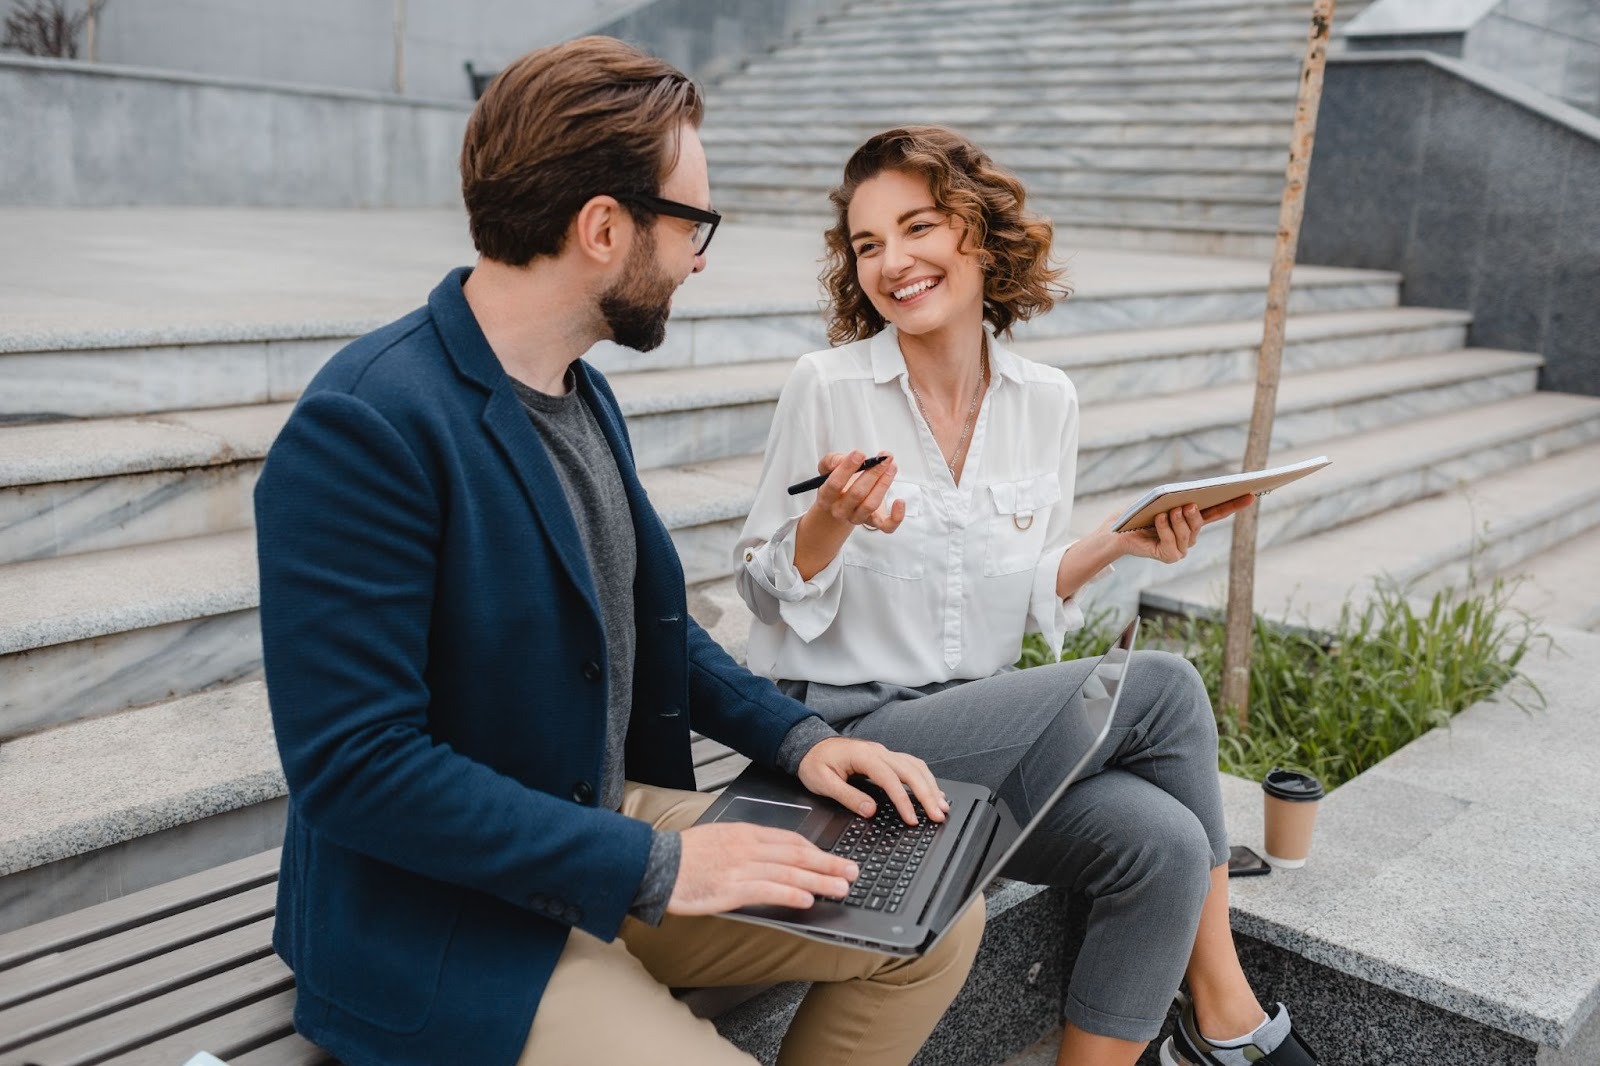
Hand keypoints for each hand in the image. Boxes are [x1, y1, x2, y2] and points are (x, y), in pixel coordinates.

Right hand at [668, 821, 858, 915]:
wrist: (656, 863)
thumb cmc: (684, 856)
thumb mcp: (719, 839)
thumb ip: (746, 846)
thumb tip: (772, 859)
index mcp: (746, 833)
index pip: (791, 840)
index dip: (817, 851)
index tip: (835, 859)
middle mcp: (748, 846)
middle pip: (797, 854)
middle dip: (829, 864)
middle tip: (852, 872)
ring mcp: (741, 866)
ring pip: (789, 872)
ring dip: (819, 880)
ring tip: (841, 888)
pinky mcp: (731, 887)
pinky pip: (767, 890)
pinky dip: (790, 894)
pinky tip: (807, 900)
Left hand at [797, 736, 949, 826]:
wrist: (809, 744)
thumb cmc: (814, 762)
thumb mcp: (823, 782)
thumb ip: (847, 796)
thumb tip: (869, 810)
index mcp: (863, 756)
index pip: (890, 779)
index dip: (903, 800)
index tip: (911, 819)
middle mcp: (878, 751)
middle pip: (911, 770)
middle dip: (927, 794)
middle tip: (938, 815)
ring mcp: (884, 753)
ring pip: (915, 766)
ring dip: (931, 786)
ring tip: (941, 806)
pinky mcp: (885, 757)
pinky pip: (911, 765)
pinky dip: (925, 778)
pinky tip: (932, 791)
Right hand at [810, 450, 905, 533]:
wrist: (841, 502)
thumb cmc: (837, 481)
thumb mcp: (828, 467)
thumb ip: (831, 461)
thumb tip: (842, 460)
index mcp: (826, 497)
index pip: (835, 484)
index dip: (848, 468)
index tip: (860, 453)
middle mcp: (840, 510)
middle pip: (857, 493)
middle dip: (872, 473)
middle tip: (884, 458)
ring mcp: (857, 518)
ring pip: (871, 504)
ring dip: (884, 484)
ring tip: (891, 466)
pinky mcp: (874, 523)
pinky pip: (887, 526)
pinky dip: (896, 517)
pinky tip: (900, 501)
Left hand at [1101, 494, 1253, 563]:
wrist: (1118, 531)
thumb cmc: (1139, 513)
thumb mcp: (1159, 501)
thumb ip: (1176, 500)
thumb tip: (1189, 499)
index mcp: (1192, 520)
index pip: (1218, 511)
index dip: (1234, 504)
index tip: (1251, 493)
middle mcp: (1190, 536)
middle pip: (1200, 523)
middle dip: (1194, 514)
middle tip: (1188, 503)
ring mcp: (1181, 548)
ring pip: (1186, 534)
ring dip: (1178, 521)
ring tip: (1171, 510)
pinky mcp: (1169, 556)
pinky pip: (1172, 543)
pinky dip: (1166, 530)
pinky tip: (1159, 519)